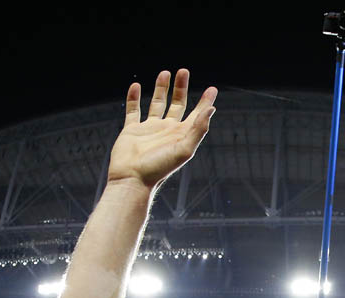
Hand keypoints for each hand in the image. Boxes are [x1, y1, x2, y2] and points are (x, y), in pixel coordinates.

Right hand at [107, 69, 216, 189]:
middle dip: (181, 88)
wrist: (132, 179)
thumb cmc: (159, 168)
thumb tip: (211, 109)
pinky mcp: (132, 130)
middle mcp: (167, 130)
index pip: (197, 114)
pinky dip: (134, 98)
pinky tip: (136, 86)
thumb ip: (198, 129)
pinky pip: (133, 110)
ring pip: (156, 104)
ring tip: (165, 72)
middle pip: (177, 104)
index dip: (205, 102)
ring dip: (161, 88)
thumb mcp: (184, 149)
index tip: (212, 88)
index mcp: (181, 135)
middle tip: (184, 71)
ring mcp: (150, 130)